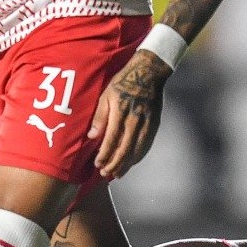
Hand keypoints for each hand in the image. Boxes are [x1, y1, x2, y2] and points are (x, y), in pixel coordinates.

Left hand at [87, 49, 169, 178]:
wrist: (148, 73)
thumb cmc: (123, 82)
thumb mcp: (106, 95)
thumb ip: (100, 116)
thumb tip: (92, 136)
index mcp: (120, 112)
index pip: (111, 139)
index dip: (104, 154)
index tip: (98, 164)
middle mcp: (134, 120)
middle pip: (124, 149)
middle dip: (114, 164)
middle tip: (105, 174)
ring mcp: (146, 123)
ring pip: (136, 150)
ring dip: (126, 164)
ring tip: (117, 174)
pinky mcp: (154, 125)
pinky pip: (146, 145)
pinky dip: (138, 157)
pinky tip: (131, 162)